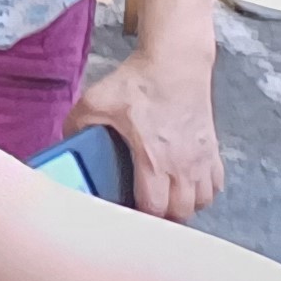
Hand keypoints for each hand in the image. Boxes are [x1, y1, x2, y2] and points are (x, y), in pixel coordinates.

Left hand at [69, 17, 223, 220]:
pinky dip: (202, 191)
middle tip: (142, 209)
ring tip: (163, 198)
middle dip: (161, 217)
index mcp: (154, 160)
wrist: (175, 63)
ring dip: (184, 206)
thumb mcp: (95, 102)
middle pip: (181, 213)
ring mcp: (201, 159)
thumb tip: (64, 143)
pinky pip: (215, 185)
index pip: (155, 208)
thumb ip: (76, 126)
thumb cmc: (137, 83)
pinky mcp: (212, 149)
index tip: (124, 212)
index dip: (139, 216)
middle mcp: (183, 165)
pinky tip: (184, 183)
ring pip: (201, 202)